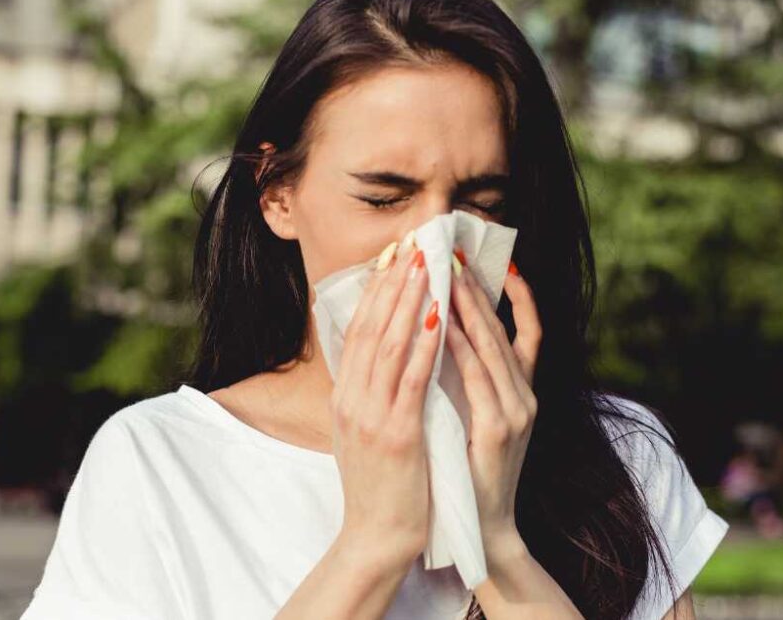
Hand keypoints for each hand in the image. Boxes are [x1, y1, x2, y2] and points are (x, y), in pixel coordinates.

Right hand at [331, 240, 441, 567]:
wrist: (375, 538)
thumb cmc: (376, 484)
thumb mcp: (359, 432)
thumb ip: (366, 392)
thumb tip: (378, 355)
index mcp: (344, 397)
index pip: (357, 331)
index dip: (375, 291)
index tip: (392, 258)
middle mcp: (351, 400)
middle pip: (370, 328)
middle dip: (392, 283)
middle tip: (411, 244)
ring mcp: (371, 416)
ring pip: (389, 345)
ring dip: (409, 301)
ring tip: (425, 265)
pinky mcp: (397, 434)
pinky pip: (412, 379)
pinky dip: (424, 344)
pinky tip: (439, 316)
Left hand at [445, 252, 541, 547]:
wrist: (482, 525)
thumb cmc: (470, 466)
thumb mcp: (476, 415)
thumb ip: (471, 379)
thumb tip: (447, 334)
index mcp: (520, 391)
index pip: (526, 331)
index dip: (518, 296)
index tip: (498, 262)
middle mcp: (525, 395)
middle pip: (505, 330)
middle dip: (480, 290)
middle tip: (457, 254)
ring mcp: (517, 411)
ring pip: (494, 347)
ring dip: (471, 308)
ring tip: (451, 275)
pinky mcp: (501, 429)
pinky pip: (479, 378)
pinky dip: (462, 348)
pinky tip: (445, 324)